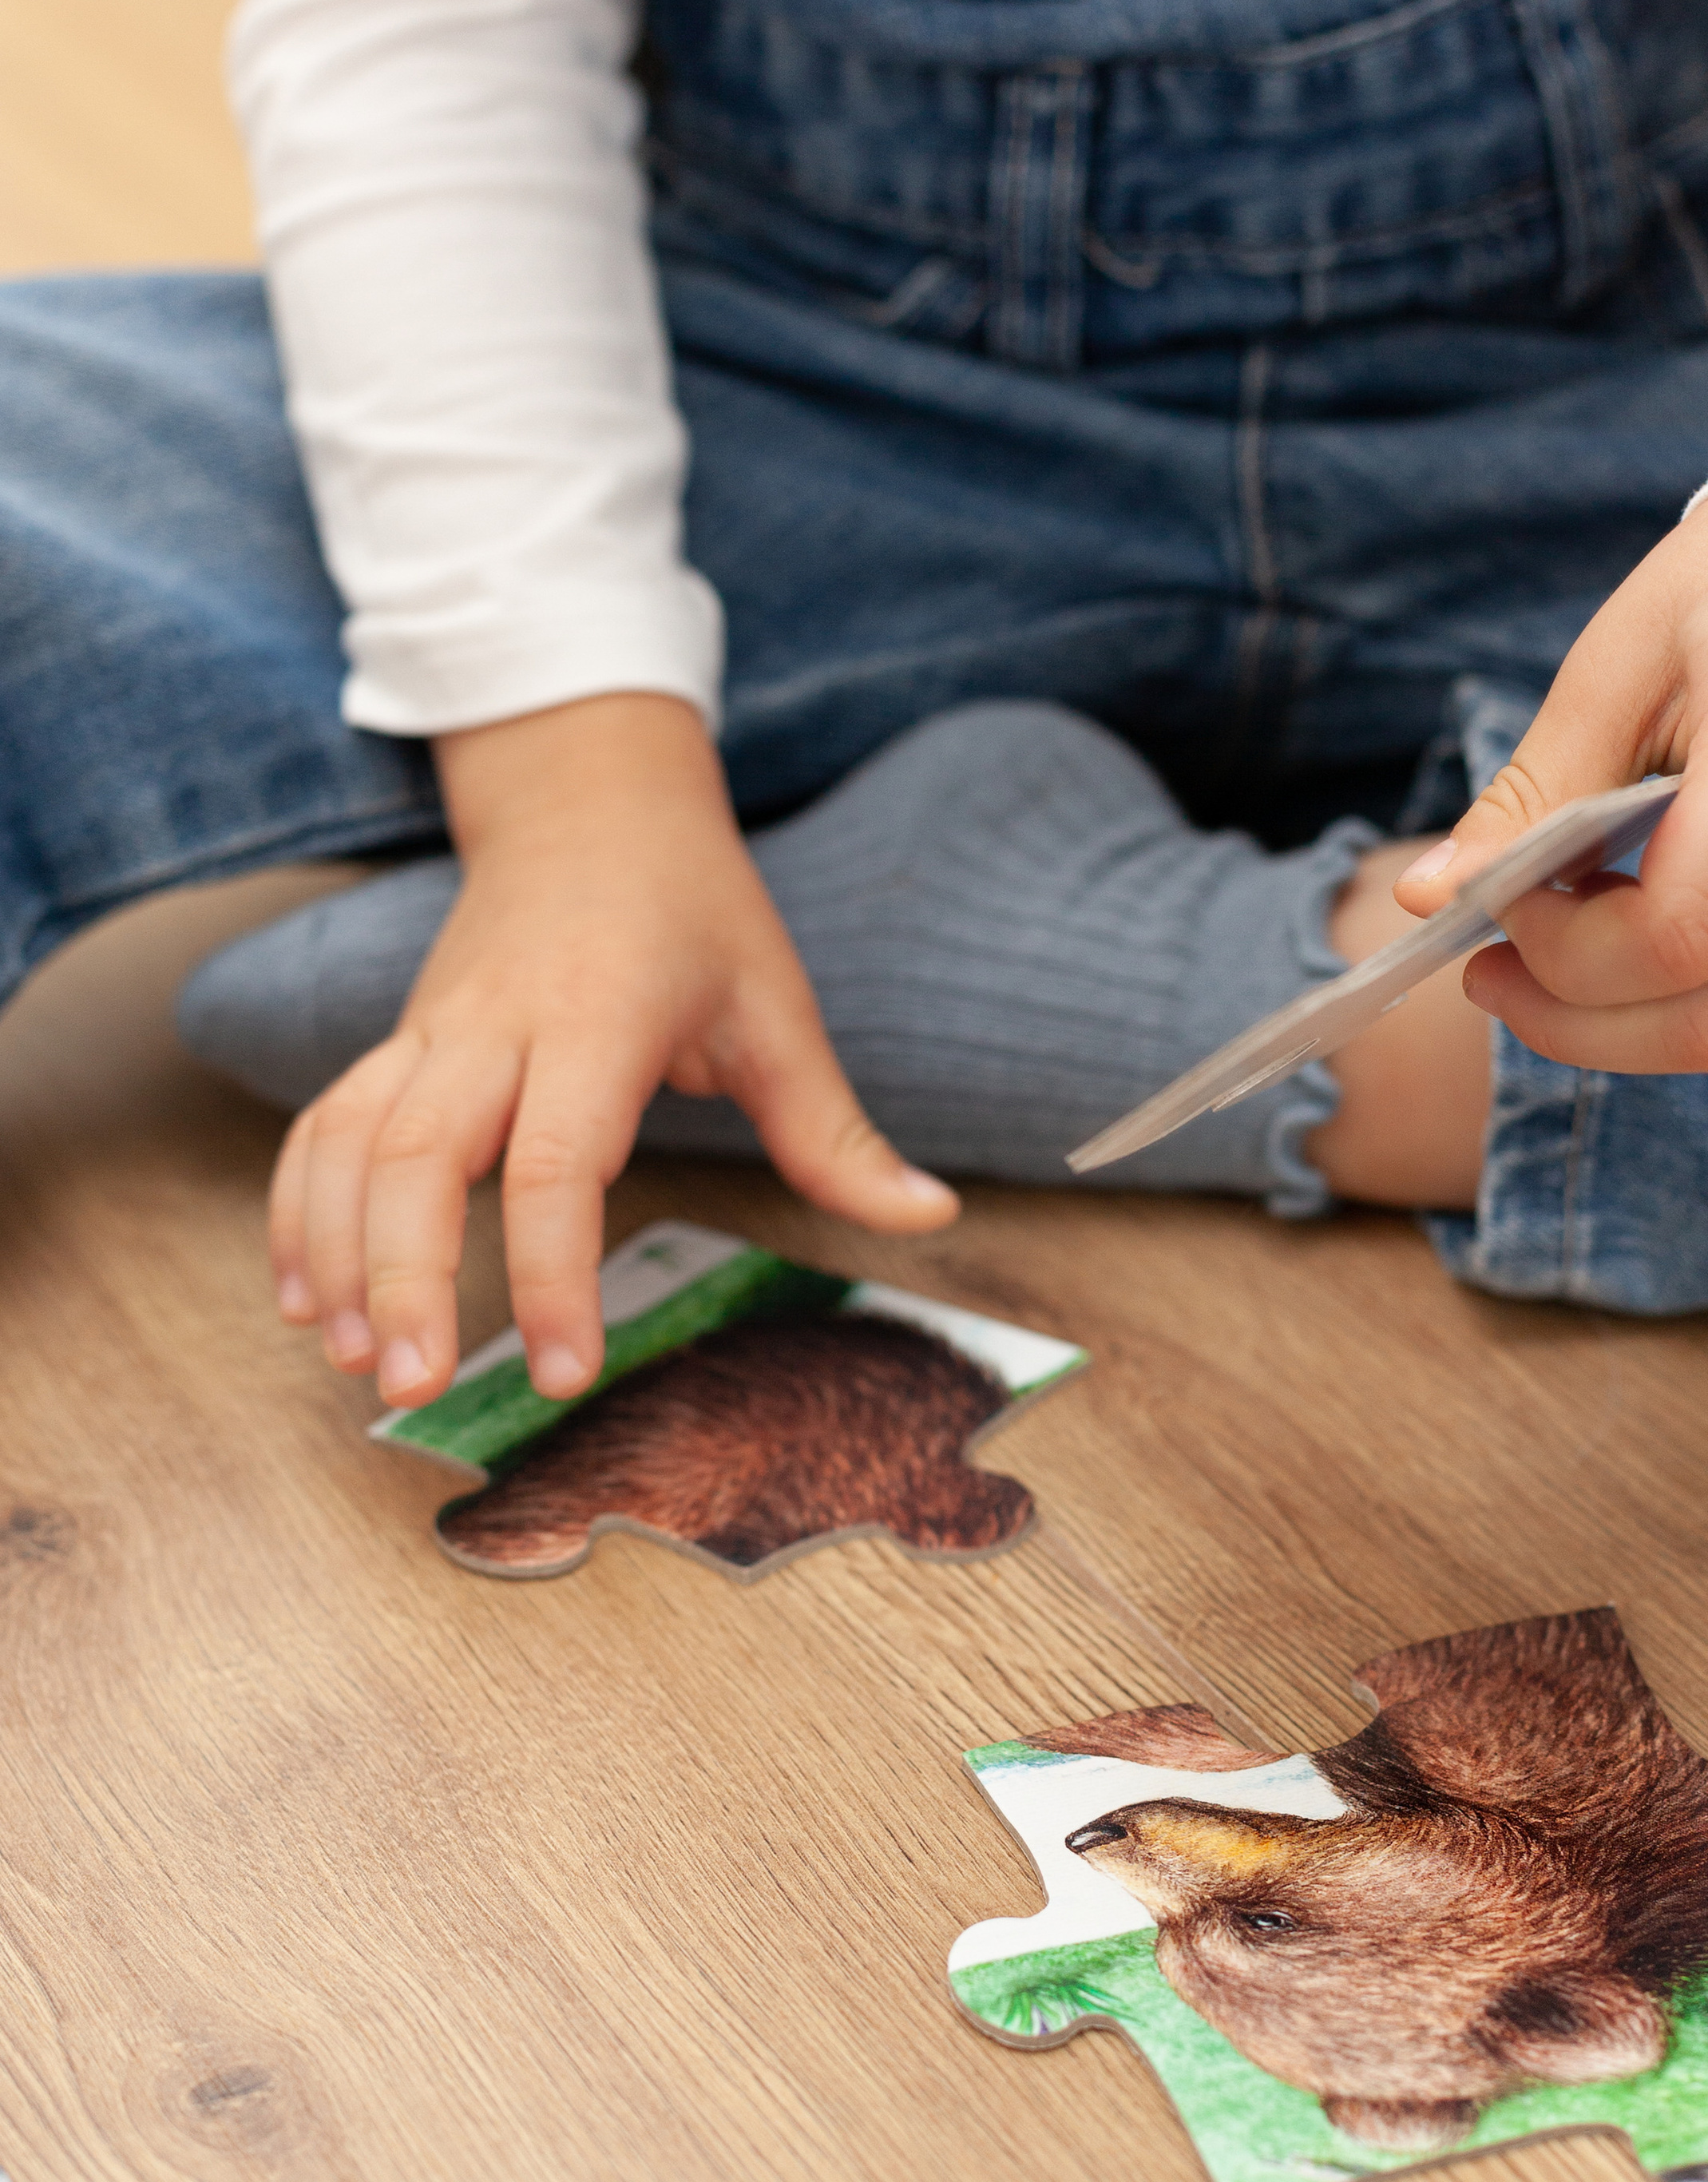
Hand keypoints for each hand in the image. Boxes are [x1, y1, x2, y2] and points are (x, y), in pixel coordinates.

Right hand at [269, 693, 956, 1408]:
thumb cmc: (692, 904)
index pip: (556, 1160)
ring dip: (335, 1253)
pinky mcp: (397, 1040)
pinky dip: (302, 1209)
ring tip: (353, 1362)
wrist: (589, 793)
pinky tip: (303, 1297)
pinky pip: (325, 1126)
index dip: (551, 1271)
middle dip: (404, 1277)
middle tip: (411, 1388)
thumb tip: (931, 1217)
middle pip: (417, 1156)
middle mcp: (497, 1026)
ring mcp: (432, 1031)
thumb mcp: (778, 1006)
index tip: (565, 1369)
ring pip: (350, 1141)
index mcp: (599, 1019)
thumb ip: (836, 1131)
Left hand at [1392, 487, 1707, 1073]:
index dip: (1562, 954)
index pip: (1673, 938)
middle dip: (1576, 1022)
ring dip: (1625, 1026)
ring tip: (1548, 961)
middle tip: (1491, 976)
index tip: (1495, 906)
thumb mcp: (1615, 662)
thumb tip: (1424, 901)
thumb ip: (1530, 794)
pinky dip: (1687, 998)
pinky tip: (1629, 939)